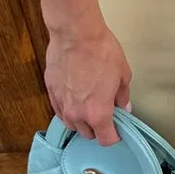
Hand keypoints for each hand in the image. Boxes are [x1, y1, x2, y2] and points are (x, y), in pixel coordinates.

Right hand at [44, 20, 131, 145]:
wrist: (76, 34)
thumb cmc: (101, 51)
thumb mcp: (123, 73)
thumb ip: (123, 95)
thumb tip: (124, 106)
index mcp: (98, 113)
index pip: (106, 140)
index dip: (114, 136)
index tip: (118, 129)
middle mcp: (77, 114)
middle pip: (88, 134)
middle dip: (98, 127)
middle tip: (105, 111)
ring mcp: (62, 105)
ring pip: (72, 124)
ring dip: (82, 119)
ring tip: (89, 102)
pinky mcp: (51, 93)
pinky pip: (60, 110)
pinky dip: (68, 108)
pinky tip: (75, 95)